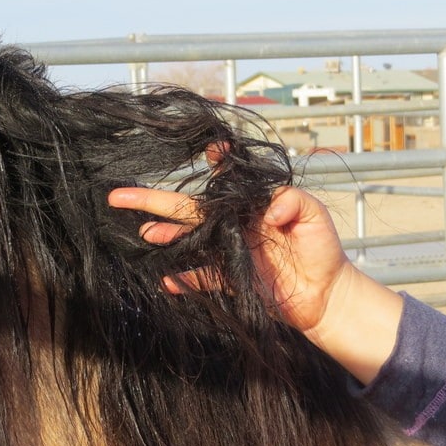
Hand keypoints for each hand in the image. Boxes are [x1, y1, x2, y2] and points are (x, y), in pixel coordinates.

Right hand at [107, 185, 402, 383]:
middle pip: (186, 211)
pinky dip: (182, 281)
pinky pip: (200, 279)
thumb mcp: (314, 217)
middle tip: (119, 194)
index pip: (224, 182)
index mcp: (249, 206)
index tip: (209, 150)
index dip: (215, 164)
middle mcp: (231, 226)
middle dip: (153, 202)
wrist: (326, 295)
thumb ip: (293, 202)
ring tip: (143, 233)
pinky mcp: (228, 282)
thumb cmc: (323, 251)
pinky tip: (166, 280)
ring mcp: (226, 253)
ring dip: (164, 237)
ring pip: (186, 241)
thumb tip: (269, 210)